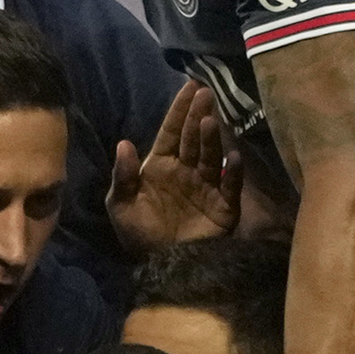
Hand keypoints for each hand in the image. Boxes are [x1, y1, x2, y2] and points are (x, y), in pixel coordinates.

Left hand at [107, 82, 240, 259]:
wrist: (163, 267)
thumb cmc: (140, 234)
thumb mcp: (120, 206)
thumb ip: (122, 176)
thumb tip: (123, 143)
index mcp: (160, 166)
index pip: (171, 131)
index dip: (179, 110)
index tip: (190, 86)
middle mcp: (186, 171)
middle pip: (193, 138)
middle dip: (198, 115)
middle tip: (206, 93)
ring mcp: (206, 186)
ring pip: (210, 156)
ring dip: (210, 139)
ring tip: (210, 121)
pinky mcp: (223, 206)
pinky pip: (230, 185)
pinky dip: (233, 171)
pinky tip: (233, 157)